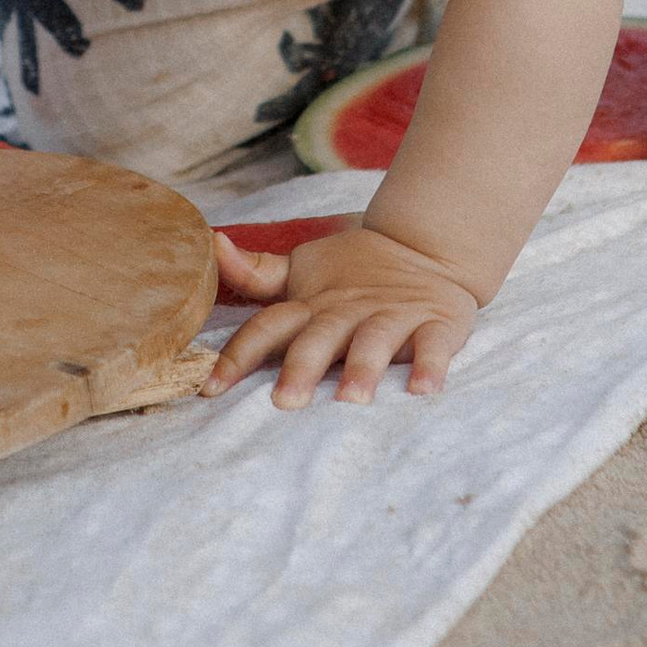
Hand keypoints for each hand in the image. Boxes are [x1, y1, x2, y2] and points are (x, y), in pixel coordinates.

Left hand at [204, 222, 481, 408]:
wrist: (426, 245)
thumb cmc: (353, 271)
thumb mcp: (301, 270)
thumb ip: (257, 273)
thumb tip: (213, 244)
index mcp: (311, 304)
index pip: (268, 326)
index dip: (238, 354)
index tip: (211, 388)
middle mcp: (347, 311)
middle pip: (318, 338)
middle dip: (301, 368)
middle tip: (286, 402)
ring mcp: (392, 316)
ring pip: (374, 342)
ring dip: (363, 368)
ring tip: (352, 399)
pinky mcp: (435, 322)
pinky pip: (434, 345)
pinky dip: (430, 366)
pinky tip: (422, 390)